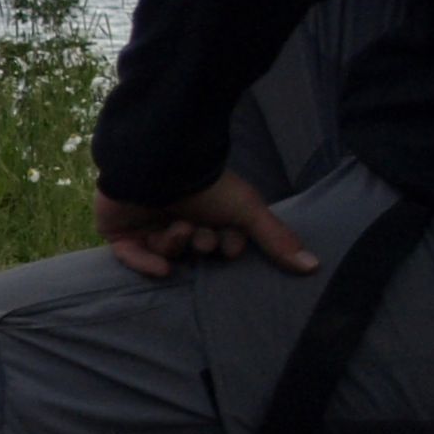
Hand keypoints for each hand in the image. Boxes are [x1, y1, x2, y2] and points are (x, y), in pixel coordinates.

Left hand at [94, 171, 319, 280]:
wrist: (159, 164)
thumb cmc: (206, 184)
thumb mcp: (248, 211)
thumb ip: (276, 239)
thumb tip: (314, 267)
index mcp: (207, 209)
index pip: (219, 242)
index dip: (226, 246)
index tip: (229, 244)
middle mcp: (178, 214)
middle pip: (193, 249)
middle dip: (200, 244)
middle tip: (200, 233)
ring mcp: (147, 221)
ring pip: (164, 249)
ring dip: (175, 244)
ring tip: (179, 228)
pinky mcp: (119, 228)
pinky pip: (130, 256)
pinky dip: (146, 263)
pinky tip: (163, 269)